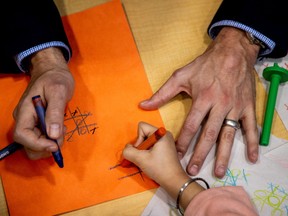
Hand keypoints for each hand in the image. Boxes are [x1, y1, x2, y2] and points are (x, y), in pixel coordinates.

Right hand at [12, 47, 74, 159]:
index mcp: (25, 111)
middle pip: (27, 144)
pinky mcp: (38, 123)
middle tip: (61, 137)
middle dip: (45, 147)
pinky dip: (51, 139)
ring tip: (62, 130)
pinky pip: (42, 138)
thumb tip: (53, 135)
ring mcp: (31, 122)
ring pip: (35, 144)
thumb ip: (55, 112)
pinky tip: (60, 129)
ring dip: (49, 144)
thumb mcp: (59, 92)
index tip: (54, 145)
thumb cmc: (56, 79)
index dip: (37, 144)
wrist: (54, 72)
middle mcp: (24, 119)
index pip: (22, 135)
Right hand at [123, 122, 203, 204]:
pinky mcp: (166, 147)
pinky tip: (151, 161)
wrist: (174, 181)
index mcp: (161, 133)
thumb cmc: (159, 168)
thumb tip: (127, 148)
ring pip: (147, 140)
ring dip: (143, 150)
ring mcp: (166, 141)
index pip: (142, 127)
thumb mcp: (141, 159)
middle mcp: (164, 134)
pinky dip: (148, 152)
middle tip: (144, 157)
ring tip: (148, 160)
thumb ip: (128, 151)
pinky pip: (152, 145)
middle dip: (140, 146)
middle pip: (144, 133)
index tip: (142, 151)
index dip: (138, 138)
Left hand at [139, 27, 258, 177]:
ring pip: (229, 134)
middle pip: (208, 134)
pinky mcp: (248, 106)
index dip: (183, 141)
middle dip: (200, 154)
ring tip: (219, 171)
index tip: (176, 155)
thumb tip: (143, 105)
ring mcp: (235, 107)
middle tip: (193, 170)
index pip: (191, 125)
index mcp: (203, 98)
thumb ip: (162, 93)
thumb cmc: (205, 65)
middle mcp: (220, 105)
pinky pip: (251, 127)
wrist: (233, 52)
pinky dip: (253, 142)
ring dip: (224, 154)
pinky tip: (252, 157)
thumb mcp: (181, 76)